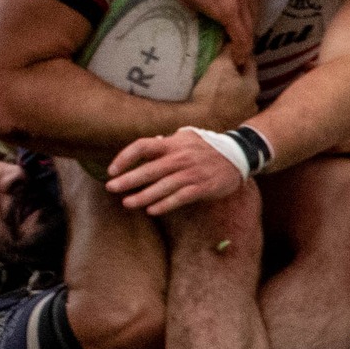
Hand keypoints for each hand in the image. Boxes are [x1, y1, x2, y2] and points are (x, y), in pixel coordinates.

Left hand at [106, 127, 249, 214]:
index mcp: (173, 143)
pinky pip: (180, 197)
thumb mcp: (186, 138)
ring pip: (163, 186)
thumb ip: (167, 143)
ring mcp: (192, 172)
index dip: (125, 157)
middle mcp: (180, 157)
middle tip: (110, 188)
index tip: (112, 169)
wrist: (238, 154)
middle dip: (128, 179)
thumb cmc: (206, 147)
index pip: (143, 146)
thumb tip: (148, 145)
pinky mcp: (202, 187)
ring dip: (143, 196)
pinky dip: (165, 204)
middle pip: (150, 169)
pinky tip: (151, 210)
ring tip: (127, 203)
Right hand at [165, 0, 259, 67]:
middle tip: (238, 43)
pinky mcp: (229, 12)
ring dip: (245, 44)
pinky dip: (241, 50)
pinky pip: (241, 37)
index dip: (247, 15)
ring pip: (250, 28)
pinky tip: (237, 59)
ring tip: (238, 56)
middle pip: (255, 15)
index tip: (239, 25)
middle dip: (248, 30)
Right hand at [184, 50, 258, 130]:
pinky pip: (232, 111)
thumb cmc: (212, 92)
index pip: (251, 63)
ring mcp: (244, 117)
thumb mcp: (220, 64)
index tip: (232, 51)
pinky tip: (217, 104)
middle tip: (224, 70)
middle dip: (237, 76)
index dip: (241, 55)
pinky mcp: (234, 127)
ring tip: (219, 88)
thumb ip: (229, 52)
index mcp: (253, 85)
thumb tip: (233, 42)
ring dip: (233, 93)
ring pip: (240, 98)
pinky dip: (227, 106)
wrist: (200, 123)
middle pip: (246, 83)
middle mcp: (254, 102)